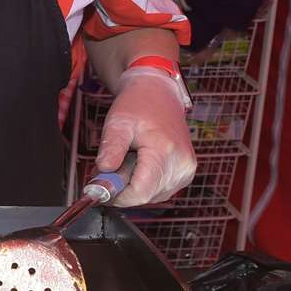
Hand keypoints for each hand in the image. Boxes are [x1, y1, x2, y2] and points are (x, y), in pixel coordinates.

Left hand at [96, 68, 195, 205]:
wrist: (158, 93)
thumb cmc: (138, 105)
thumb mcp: (117, 123)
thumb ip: (111, 149)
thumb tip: (104, 172)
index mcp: (164, 151)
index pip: (141, 193)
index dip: (118, 195)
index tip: (103, 185)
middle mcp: (181, 165)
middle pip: (146, 196)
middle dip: (124, 188)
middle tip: (115, 165)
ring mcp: (186, 170)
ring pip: (153, 196)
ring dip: (135, 185)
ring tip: (130, 159)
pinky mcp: (186, 173)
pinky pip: (161, 190)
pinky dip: (146, 182)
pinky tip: (141, 163)